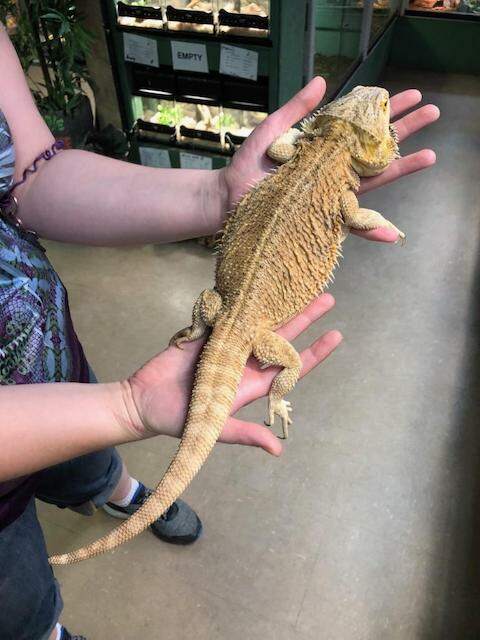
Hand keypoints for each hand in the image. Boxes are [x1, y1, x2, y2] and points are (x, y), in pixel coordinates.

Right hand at [125, 294, 340, 455]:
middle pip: (281, 336)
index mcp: (252, 383)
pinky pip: (229, 314)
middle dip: (304, 318)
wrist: (144, 401)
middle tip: (327, 297)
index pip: (290, 366)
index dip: (314, 352)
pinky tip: (257, 284)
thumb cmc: (180, 419)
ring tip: (297, 285)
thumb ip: (246, 434)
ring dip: (278, 304)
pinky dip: (242, 300)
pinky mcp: (207, 333)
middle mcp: (245, 361)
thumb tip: (278, 449)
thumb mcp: (215, 429)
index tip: (337, 335)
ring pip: (259, 320)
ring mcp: (227, 345)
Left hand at [221, 76, 439, 242]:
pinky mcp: (321, 218)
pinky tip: (391, 234)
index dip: (386, 112)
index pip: (362, 127)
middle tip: (433, 112)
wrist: (227, 198)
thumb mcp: (273, 130)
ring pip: (372, 181)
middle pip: (375, 149)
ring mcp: (330, 194)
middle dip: (404, 131)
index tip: (411, 96)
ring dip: (402, 168)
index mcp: (324, 148)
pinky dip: (370, 231)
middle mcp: (332, 171)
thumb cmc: (248, 165)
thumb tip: (323, 81)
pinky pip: (348, 225)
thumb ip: (297, 110)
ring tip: (430, 154)